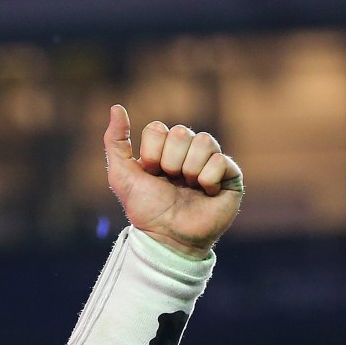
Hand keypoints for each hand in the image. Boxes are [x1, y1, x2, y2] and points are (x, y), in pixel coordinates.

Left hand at [103, 105, 243, 258]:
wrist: (168, 236)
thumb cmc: (145, 208)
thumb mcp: (121, 175)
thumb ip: (114, 141)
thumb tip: (116, 107)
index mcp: (163, 148)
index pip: (157, 128)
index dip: (151, 154)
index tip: (150, 174)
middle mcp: (188, 151)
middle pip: (180, 132)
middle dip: (170, 162)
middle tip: (170, 182)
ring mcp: (210, 161)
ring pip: (203, 141)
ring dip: (189, 170)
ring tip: (187, 187)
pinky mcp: (230, 175)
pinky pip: (221, 160)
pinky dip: (207, 179)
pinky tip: (205, 193)